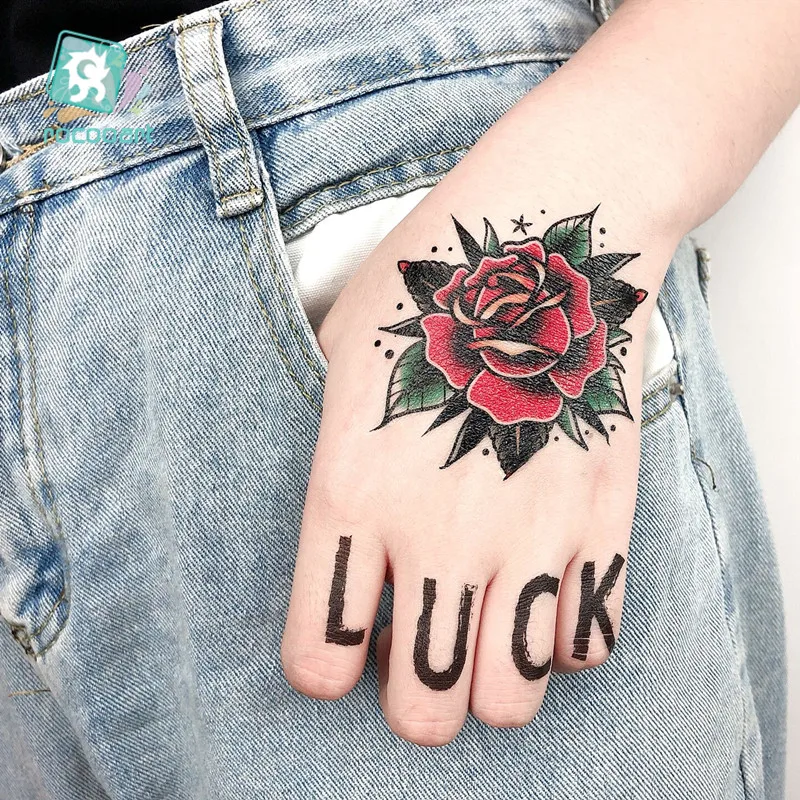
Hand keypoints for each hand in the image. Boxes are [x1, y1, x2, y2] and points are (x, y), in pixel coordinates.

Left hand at [280, 178, 668, 744]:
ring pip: (511, 699)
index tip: (339, 640)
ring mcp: (529, 531)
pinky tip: (539, 590)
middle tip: (413, 648)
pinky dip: (559, 639)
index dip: (321, 664)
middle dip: (409, 700)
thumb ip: (330, 461)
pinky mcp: (603, 518)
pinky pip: (588, 642)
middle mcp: (438, 530)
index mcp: (351, 491)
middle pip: (421, 711)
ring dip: (487, 681)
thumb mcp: (338, 360)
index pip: (317, 656)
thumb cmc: (436, 286)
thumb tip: (340, 538)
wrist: (550, 239)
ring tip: (480, 629)